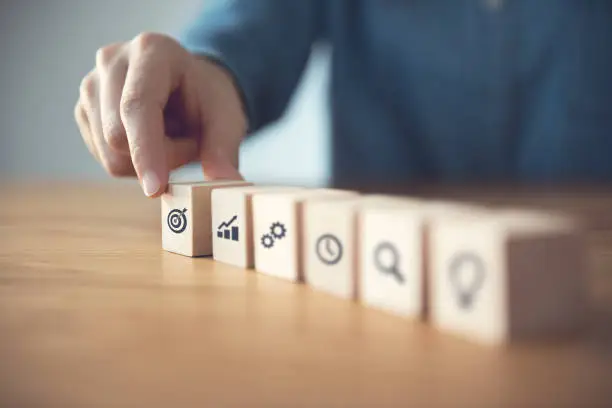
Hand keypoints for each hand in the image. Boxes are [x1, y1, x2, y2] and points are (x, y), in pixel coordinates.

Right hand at [74, 32, 246, 196]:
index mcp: (152, 50)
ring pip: (109, 153)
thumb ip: (224, 148)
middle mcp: (112, 60)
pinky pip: (105, 158)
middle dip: (160, 157)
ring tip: (172, 139)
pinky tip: (151, 142)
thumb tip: (225, 180)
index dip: (145, 150)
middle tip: (191, 146)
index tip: (156, 189)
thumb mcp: (227, 118)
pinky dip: (134, 163)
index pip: (137, 105)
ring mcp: (91, 84)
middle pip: (117, 135)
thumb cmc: (208, 99)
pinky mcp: (84, 110)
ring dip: (148, 162)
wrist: (189, 88)